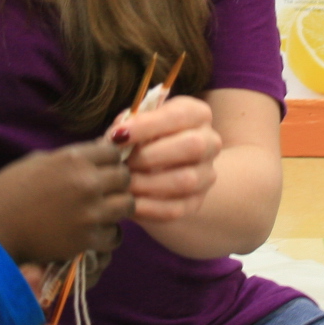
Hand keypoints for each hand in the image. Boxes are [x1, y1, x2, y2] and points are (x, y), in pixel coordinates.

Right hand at [0, 141, 131, 264]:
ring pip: (127, 205)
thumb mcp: (36, 161)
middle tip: (105, 192)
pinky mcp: (87, 239)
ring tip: (104, 213)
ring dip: (117, 209)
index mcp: (72, 158)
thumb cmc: (7, 192)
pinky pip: (114, 235)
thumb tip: (91, 155)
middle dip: (116, 184)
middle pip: (124, 177)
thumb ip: (67, 158)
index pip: (112, 152)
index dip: (109, 161)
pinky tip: (94, 233)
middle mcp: (86, 182)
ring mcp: (89, 211)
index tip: (103, 169)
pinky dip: (107, 235)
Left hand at [111, 96, 220, 222]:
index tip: (117, 135)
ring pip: (186, 180)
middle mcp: (209, 142)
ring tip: (122, 183)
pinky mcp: (195, 203)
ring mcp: (206, 175)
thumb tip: (114, 138)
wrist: (161, 169)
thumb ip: (127, 124)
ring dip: (147, 183)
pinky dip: (147, 207)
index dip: (147, 125)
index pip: (179, 115)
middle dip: (150, 155)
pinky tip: (128, 202)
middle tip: (121, 162)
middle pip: (192, 146)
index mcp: (197, 114)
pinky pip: (175, 209)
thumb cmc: (146, 137)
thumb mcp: (138, 123)